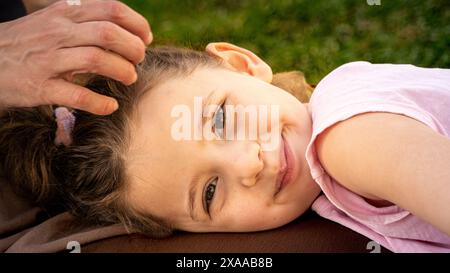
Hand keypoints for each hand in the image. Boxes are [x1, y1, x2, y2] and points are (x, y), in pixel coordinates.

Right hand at [0, 0, 151, 114]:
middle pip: (108, 34)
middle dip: (133, 48)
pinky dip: (100, 102)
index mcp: (64, 13)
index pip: (111, 9)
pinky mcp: (40, 87)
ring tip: (129, 78)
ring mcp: (47, 60)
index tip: (146, 38)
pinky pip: (78, 95)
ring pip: (96, 60)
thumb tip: (129, 31)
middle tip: (139, 60)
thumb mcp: (53, 21)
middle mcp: (56, 32)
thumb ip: (86, 21)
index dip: (136, 24)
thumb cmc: (29, 43)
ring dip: (122, 71)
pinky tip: (111, 106)